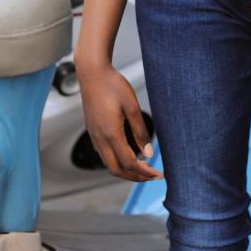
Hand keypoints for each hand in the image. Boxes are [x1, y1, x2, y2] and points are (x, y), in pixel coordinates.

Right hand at [77, 62, 163, 181]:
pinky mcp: (92, 131)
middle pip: (117, 170)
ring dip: (126, 171)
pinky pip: (104, 155)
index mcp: (111, 133)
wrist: (92, 73)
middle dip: (135, 177)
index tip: (158, 174)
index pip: (129, 163)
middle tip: (152, 176)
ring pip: (109, 164)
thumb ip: (140, 130)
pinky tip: (128, 155)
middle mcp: (100, 139)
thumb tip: (148, 153)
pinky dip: (117, 161)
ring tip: (143, 168)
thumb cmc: (113, 85)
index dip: (144, 172)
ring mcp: (94, 136)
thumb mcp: (132, 105)